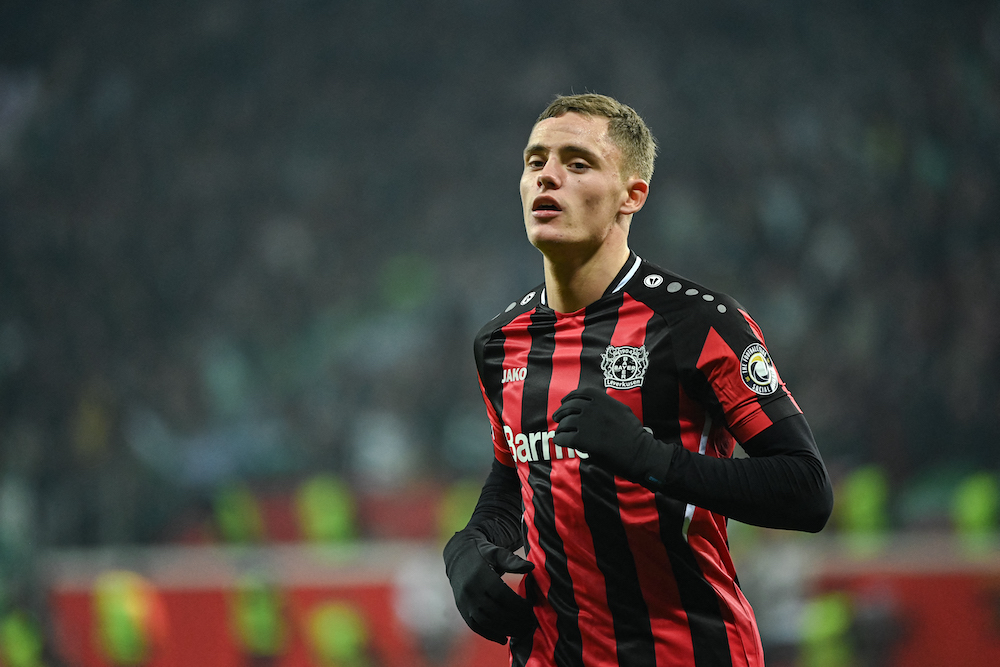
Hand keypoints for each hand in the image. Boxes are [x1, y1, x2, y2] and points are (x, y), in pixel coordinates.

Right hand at [443, 529, 535, 643]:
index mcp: (480, 576)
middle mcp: (471, 591)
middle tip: (529, 624)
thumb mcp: (497, 552)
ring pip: (485, 622)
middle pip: (494, 611)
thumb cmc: (483, 554)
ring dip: (504, 630)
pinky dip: (489, 635)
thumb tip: (531, 567)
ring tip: (520, 632)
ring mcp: (465, 602)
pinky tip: (503, 639)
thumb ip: (513, 561)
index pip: (501, 595)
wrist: (458, 556)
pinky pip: (475, 626)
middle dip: (514, 620)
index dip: (517, 604)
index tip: (530, 607)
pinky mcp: (462, 609)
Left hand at [553, 387, 674, 488]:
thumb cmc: (634, 435)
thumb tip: (593, 405)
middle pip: (568, 407)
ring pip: (565, 422)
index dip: (569, 397)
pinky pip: (564, 437)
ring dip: (561, 428)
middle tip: (557, 418)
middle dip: (561, 412)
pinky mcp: (583, 440)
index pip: (580, 393)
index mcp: (603, 399)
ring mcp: (587, 423)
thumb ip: (607, 405)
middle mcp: (593, 408)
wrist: (639, 453)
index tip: (564, 402)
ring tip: (561, 432)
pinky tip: (561, 442)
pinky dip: (560, 439)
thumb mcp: (622, 411)